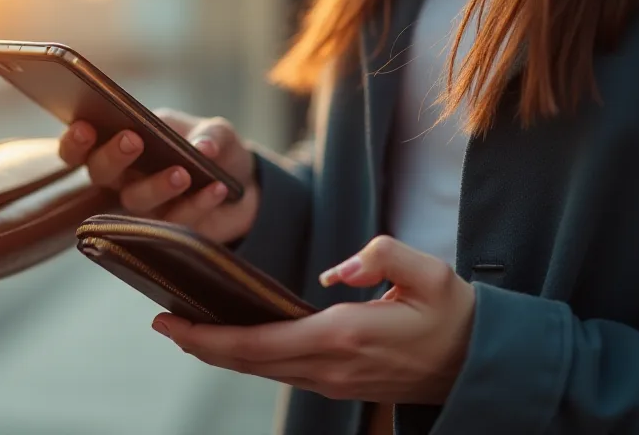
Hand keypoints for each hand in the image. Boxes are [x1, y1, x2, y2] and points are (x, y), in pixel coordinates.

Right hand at [57, 109, 259, 243]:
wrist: (245, 183)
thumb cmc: (213, 148)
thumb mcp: (217, 132)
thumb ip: (211, 135)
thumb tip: (202, 148)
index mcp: (122, 145)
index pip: (82, 147)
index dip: (76, 141)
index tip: (84, 127)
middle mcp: (125, 179)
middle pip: (101, 173)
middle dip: (112, 156)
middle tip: (133, 141)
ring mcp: (146, 208)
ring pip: (136, 202)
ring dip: (157, 186)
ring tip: (183, 173)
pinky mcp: (171, 232)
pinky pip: (177, 221)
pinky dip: (198, 203)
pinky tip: (217, 188)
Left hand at [151, 236, 475, 404]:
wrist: (477, 365)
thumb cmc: (453, 315)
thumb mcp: (430, 274)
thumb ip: (383, 257)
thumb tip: (339, 268)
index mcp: (343, 337)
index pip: (258, 342)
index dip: (208, 336)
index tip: (170, 322)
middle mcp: (328, 366)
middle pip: (247, 362)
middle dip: (199, 344)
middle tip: (161, 322)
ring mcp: (330, 380)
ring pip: (259, 371)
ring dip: (219, 352)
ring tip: (185, 330)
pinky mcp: (336, 382)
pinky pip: (278, 372)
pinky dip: (246, 357)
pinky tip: (231, 342)